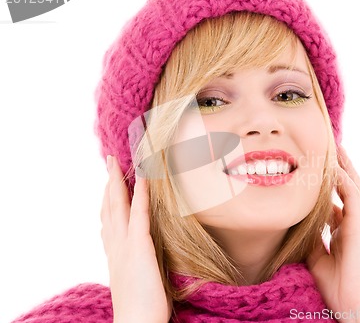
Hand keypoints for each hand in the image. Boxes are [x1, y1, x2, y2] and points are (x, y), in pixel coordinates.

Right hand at [101, 155, 170, 322]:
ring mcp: (126, 244)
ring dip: (119, 181)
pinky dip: (141, 194)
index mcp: (115, 252)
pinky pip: (140, 214)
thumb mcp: (135, 276)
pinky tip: (144, 178)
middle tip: (109, 161)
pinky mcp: (140, 247)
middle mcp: (116, 245)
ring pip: (118, 205)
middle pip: (109, 206)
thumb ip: (135, 259)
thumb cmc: (141, 305)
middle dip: (109, 182)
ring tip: (119, 162)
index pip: (110, 219)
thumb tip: (143, 249)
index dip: (108, 198)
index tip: (109, 182)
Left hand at [307, 146, 359, 322]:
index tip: (315, 176)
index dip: (327, 190)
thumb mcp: (318, 262)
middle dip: (341, 171)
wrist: (359, 310)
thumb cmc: (342, 291)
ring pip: (353, 189)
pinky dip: (344, 181)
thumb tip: (300, 227)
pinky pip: (354, 198)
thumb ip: (312, 242)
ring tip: (336, 148)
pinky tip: (335, 167)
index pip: (336, 205)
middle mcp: (354, 226)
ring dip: (345, 168)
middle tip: (331, 150)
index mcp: (345, 235)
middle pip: (348, 191)